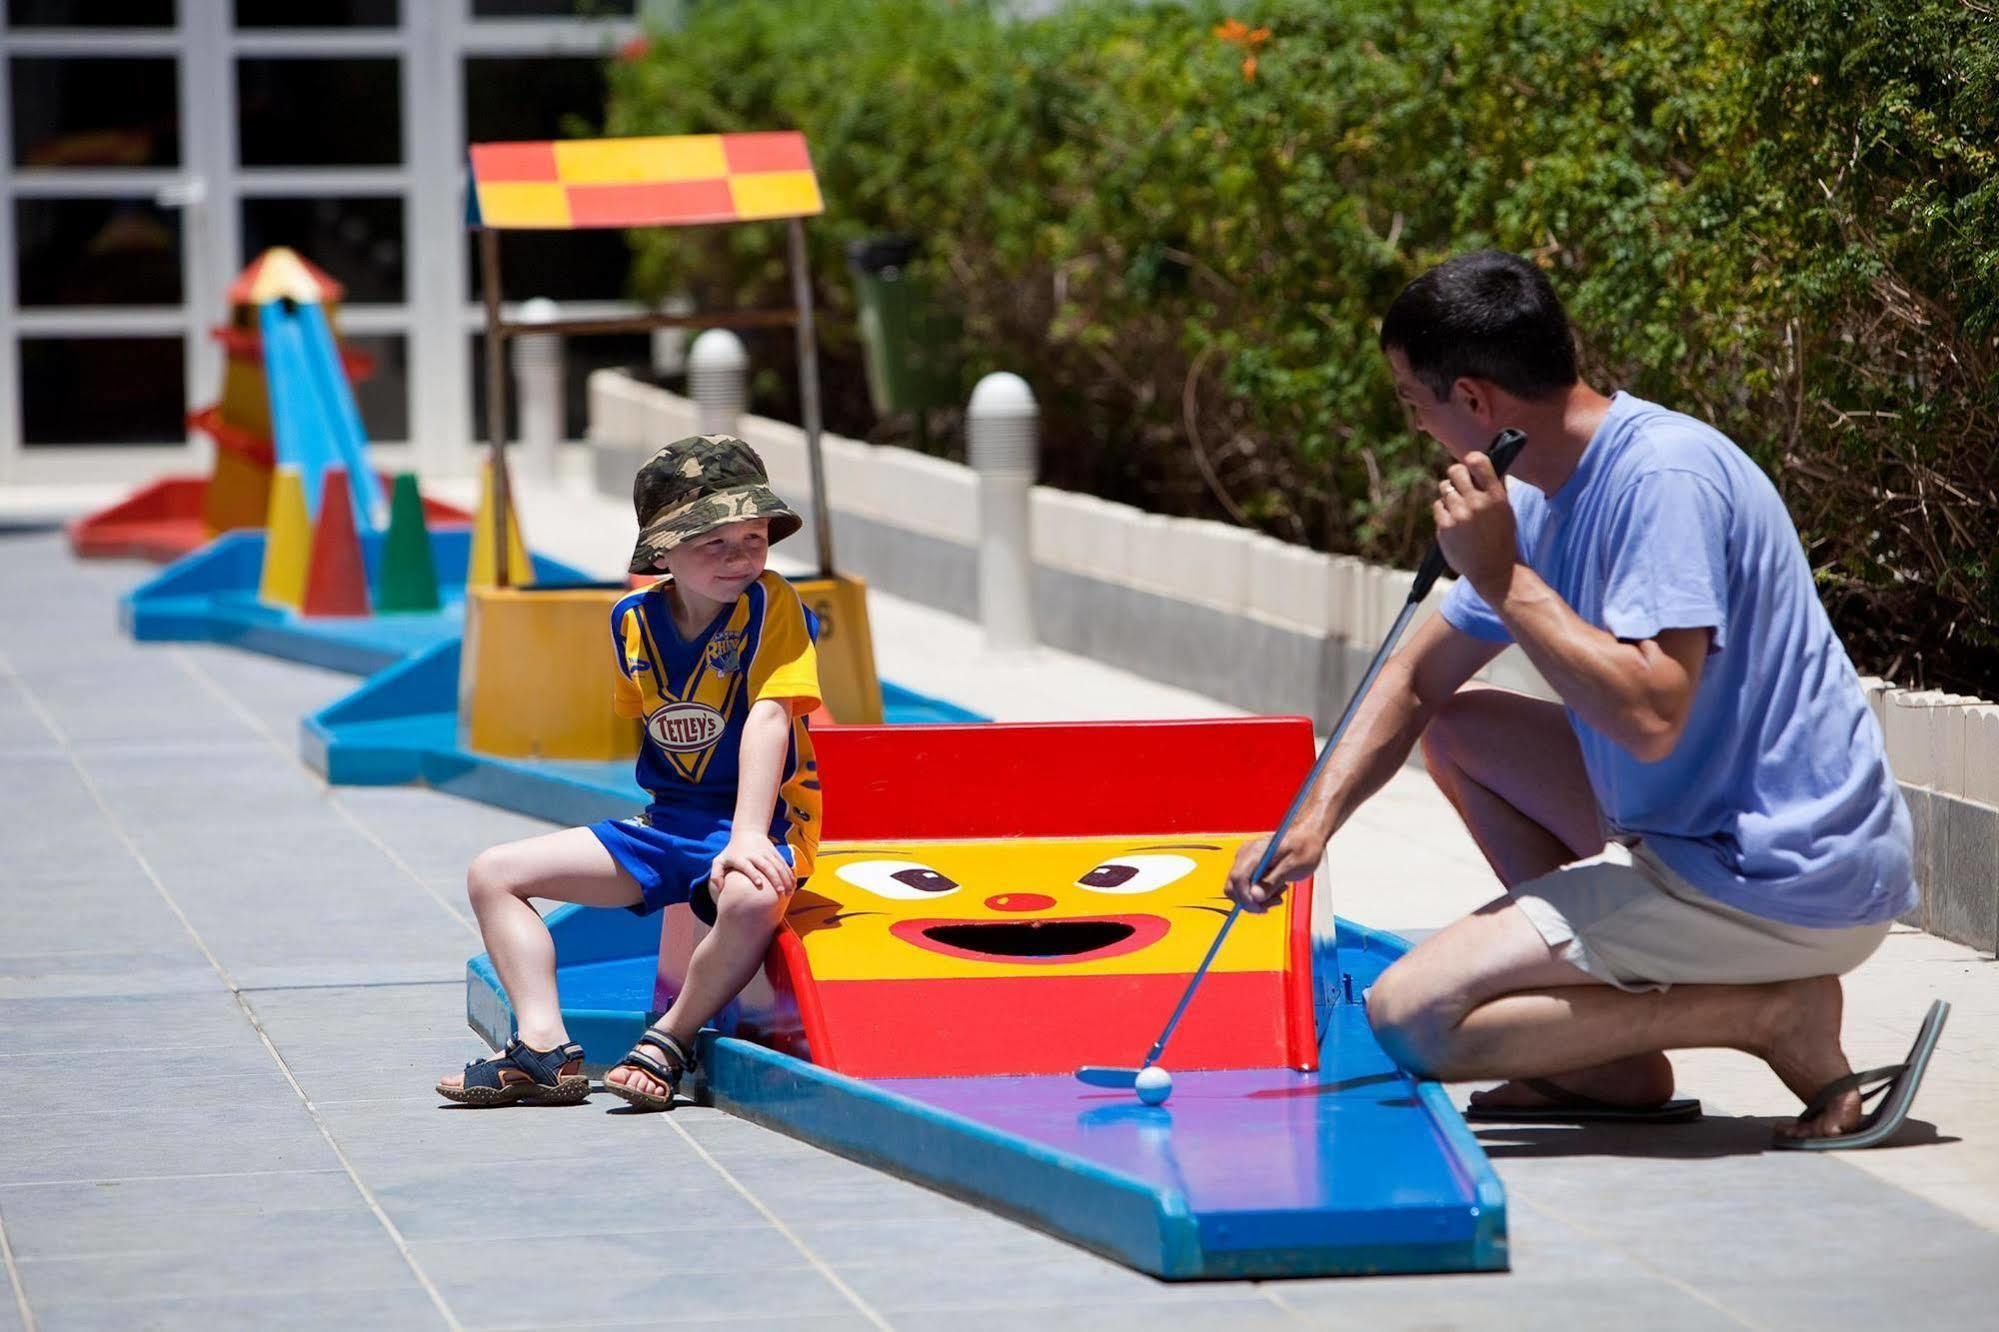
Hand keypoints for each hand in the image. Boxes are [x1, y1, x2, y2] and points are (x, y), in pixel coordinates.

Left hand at [711, 833, 794, 896]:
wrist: (747, 832)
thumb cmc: (731, 852)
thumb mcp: (719, 860)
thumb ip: (716, 875)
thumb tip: (720, 889)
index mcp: (741, 858)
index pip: (748, 866)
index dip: (754, 874)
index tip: (759, 884)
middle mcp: (755, 855)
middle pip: (767, 866)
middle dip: (775, 879)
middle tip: (780, 893)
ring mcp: (767, 853)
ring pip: (778, 865)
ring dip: (785, 878)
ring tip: (789, 892)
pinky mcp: (775, 852)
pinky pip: (784, 864)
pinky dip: (789, 874)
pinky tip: (793, 884)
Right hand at [1225, 826, 1326, 913]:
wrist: (1307, 836)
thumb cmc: (1303, 847)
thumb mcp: (1292, 867)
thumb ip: (1272, 881)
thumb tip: (1254, 896)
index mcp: (1254, 853)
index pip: (1237, 879)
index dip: (1245, 898)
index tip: (1261, 908)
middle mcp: (1245, 855)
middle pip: (1234, 887)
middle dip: (1252, 901)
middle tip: (1274, 901)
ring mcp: (1246, 860)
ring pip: (1240, 889)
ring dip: (1258, 898)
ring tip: (1280, 891)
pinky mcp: (1250, 866)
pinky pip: (1247, 886)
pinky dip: (1260, 892)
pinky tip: (1276, 888)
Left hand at [1433, 450, 1516, 598]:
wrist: (1494, 570)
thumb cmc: (1502, 539)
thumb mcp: (1506, 510)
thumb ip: (1495, 488)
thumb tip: (1483, 465)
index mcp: (1496, 496)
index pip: (1478, 462)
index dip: (1471, 459)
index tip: (1470, 464)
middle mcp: (1477, 502)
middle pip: (1455, 471)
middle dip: (1457, 475)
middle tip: (1460, 484)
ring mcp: (1459, 514)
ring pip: (1445, 488)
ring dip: (1450, 494)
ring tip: (1459, 507)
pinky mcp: (1444, 526)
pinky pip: (1438, 506)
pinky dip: (1444, 510)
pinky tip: (1453, 520)